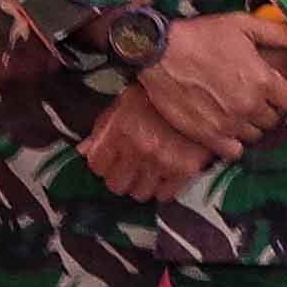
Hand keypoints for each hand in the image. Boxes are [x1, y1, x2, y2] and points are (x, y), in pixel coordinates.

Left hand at [83, 87, 225, 203]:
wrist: (202, 90)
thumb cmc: (157, 95)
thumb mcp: (124, 103)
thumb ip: (103, 128)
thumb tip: (84, 150)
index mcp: (120, 130)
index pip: (97, 166)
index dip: (102, 163)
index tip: (110, 158)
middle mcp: (139, 149)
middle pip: (116, 185)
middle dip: (120, 177)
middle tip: (129, 166)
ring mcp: (163, 162)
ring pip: (140, 193)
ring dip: (141, 184)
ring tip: (148, 169)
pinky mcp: (186, 170)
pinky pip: (165, 195)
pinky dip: (163, 188)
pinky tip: (164, 173)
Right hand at [135, 9, 286, 149]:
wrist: (159, 52)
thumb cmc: (200, 36)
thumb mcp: (242, 25)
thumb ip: (277, 34)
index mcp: (263, 81)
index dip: (284, 96)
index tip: (276, 92)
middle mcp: (250, 106)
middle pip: (273, 121)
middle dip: (267, 110)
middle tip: (253, 100)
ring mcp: (228, 123)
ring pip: (254, 136)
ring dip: (249, 126)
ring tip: (237, 113)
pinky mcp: (207, 135)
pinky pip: (233, 151)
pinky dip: (233, 143)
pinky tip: (225, 130)